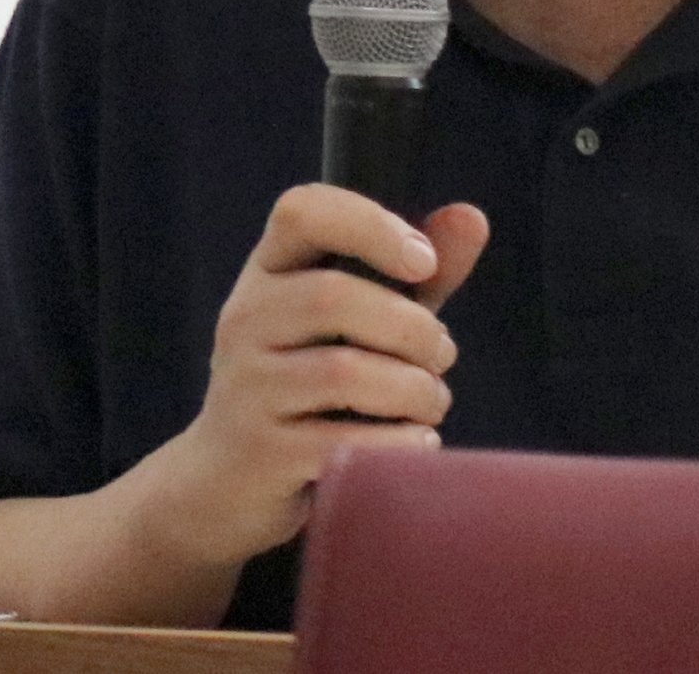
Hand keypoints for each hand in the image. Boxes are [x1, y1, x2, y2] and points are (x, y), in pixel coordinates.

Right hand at [156, 184, 489, 565]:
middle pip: (333, 297)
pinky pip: (344, 440)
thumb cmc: (311, 391)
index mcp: (268, 273)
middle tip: (442, 356)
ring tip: (432, 402)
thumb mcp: (362, 325)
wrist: (226, 487)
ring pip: (344, 371)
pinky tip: (418, 444)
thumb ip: (416, 276)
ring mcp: (245, 388)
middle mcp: (244, 320)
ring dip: (414, 389)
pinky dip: (400, 443)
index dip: (370, 225)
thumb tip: (472, 217)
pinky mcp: (259, 453)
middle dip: (412, 327)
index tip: (424, 262)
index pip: (302, 212)